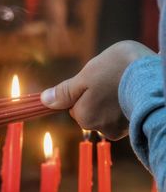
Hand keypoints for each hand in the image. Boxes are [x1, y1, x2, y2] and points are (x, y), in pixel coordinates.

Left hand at [40, 41, 155, 139]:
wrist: (155, 74)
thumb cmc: (116, 71)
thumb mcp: (85, 76)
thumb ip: (65, 91)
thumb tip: (44, 101)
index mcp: (85, 117)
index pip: (75, 106)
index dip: (81, 91)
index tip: (93, 81)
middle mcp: (101, 128)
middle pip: (90, 110)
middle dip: (96, 96)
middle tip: (109, 80)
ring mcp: (120, 129)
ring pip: (106, 112)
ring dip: (111, 99)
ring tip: (122, 84)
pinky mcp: (135, 125)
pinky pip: (121, 114)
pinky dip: (124, 103)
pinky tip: (131, 91)